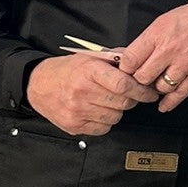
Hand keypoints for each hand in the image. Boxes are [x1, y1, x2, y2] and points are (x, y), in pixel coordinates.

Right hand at [26, 54, 156, 136]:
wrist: (38, 85)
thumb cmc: (66, 71)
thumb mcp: (89, 58)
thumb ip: (115, 59)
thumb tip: (139, 62)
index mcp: (88, 71)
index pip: (123, 84)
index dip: (141, 90)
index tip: (149, 92)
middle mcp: (82, 91)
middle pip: (123, 102)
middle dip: (132, 99)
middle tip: (129, 95)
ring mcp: (77, 111)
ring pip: (115, 117)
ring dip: (118, 110)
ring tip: (107, 101)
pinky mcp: (74, 126)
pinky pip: (103, 128)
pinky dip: (106, 121)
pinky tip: (97, 111)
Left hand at [118, 0, 187, 113]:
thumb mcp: (165, 20)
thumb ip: (150, 39)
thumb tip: (135, 56)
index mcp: (157, 34)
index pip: (130, 59)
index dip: (125, 67)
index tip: (126, 70)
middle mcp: (169, 51)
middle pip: (142, 77)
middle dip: (138, 80)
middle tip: (140, 80)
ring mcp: (184, 65)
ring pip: (159, 88)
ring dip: (155, 89)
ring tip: (155, 85)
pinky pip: (180, 94)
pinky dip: (169, 103)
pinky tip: (163, 105)